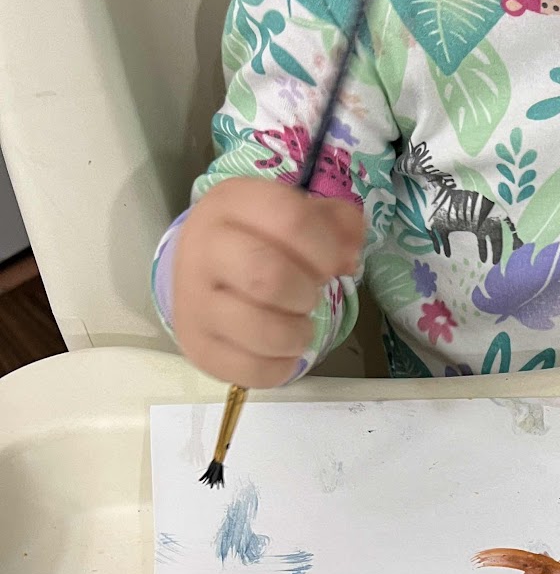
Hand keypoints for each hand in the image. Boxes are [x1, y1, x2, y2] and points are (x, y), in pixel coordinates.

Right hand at [173, 179, 364, 386]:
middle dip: (306, 293)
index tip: (331, 263)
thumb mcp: (293, 215)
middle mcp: (203, 249)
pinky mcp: (199, 348)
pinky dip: (283, 367)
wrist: (202, 275)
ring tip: (297, 327)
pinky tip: (282, 351)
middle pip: (269, 278)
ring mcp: (194, 302)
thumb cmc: (258, 241)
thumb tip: (350, 255)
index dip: (326, 247)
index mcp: (230, 204)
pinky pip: (253, 370)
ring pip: (261, 330)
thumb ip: (333, 223)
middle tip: (308, 296)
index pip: (289, 219)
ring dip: (297, 335)